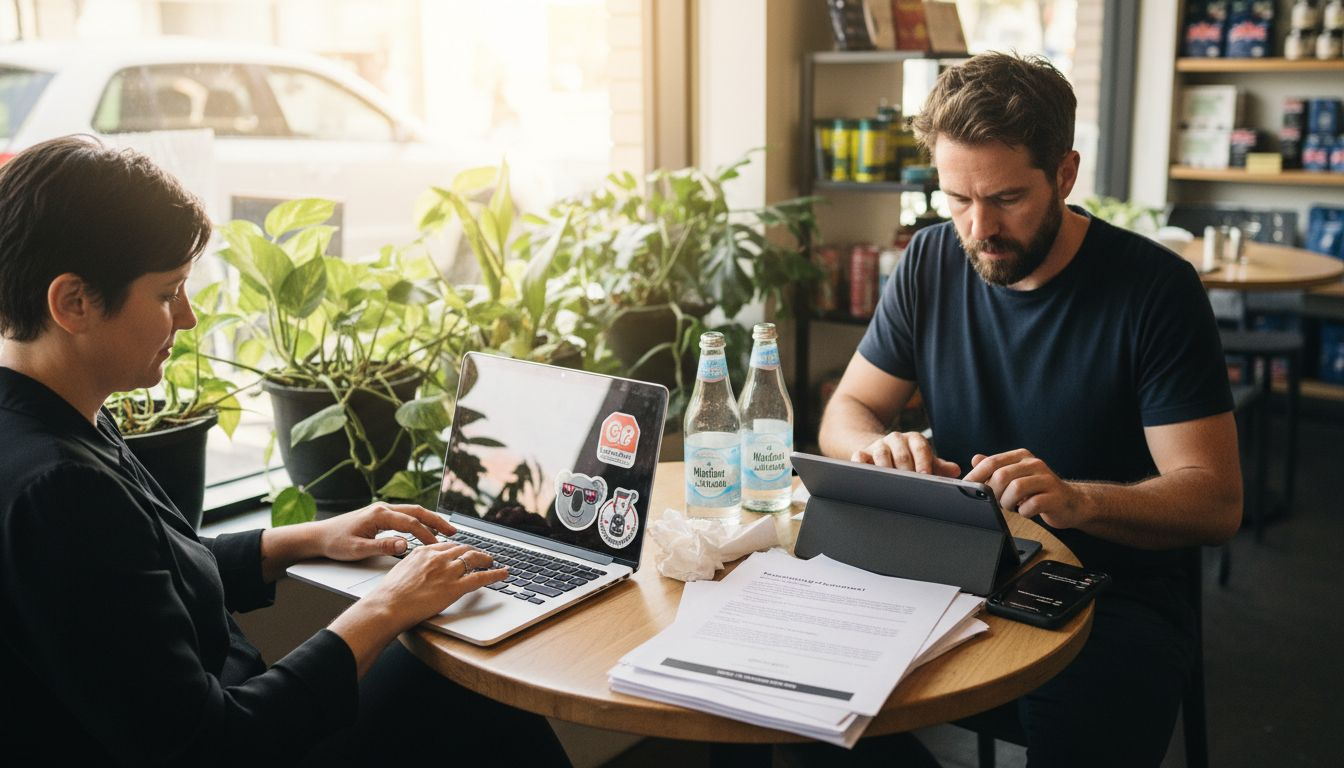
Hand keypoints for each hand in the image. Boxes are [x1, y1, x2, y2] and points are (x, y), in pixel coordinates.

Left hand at [316, 502, 456, 561]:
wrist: (318, 536)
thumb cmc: (335, 543)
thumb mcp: (358, 549)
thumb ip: (383, 546)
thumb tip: (405, 545)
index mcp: (379, 514)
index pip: (410, 523)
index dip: (426, 534)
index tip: (439, 546)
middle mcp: (382, 508)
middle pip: (417, 511)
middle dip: (437, 521)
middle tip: (453, 532)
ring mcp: (381, 510)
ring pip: (413, 512)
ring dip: (430, 520)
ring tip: (446, 530)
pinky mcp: (380, 515)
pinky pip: (405, 516)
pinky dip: (419, 521)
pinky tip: (426, 530)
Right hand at [364, 543, 506, 626]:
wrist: (388, 605)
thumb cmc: (390, 594)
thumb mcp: (401, 570)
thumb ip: (415, 566)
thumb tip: (420, 570)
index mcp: (424, 551)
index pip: (448, 546)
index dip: (459, 549)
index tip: (463, 551)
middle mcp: (438, 557)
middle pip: (463, 549)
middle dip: (474, 552)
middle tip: (481, 555)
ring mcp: (448, 571)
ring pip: (474, 559)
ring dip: (486, 559)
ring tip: (492, 562)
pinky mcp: (455, 587)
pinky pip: (481, 577)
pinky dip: (496, 574)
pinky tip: (504, 573)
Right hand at [851, 431, 960, 476]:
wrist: (881, 450)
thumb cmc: (908, 460)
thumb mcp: (924, 460)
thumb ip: (939, 466)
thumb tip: (955, 470)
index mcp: (914, 439)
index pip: (921, 447)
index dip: (923, 461)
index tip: (925, 475)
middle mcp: (896, 439)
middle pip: (902, 453)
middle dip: (906, 471)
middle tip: (910, 486)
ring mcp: (878, 445)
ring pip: (881, 454)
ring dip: (886, 469)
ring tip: (890, 484)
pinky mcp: (862, 452)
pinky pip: (859, 456)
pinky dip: (861, 465)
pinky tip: (866, 476)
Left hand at [964, 449, 1089, 528]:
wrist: (1071, 503)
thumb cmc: (1039, 491)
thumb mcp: (1015, 476)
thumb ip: (996, 468)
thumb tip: (974, 459)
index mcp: (1021, 457)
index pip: (992, 462)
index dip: (975, 476)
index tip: (966, 488)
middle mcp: (1034, 464)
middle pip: (1002, 475)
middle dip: (993, 493)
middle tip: (995, 503)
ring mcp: (1046, 479)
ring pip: (1016, 488)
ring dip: (1007, 502)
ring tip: (1012, 506)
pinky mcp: (1055, 497)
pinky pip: (1031, 505)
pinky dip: (1023, 512)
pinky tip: (1026, 511)